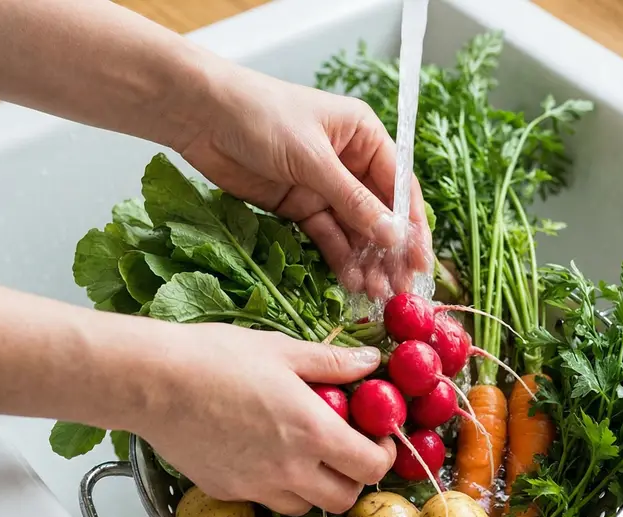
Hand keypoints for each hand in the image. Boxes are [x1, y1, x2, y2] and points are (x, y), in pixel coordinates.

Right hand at [129, 323, 394, 514]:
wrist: (152, 382)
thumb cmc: (213, 358)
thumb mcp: (282, 349)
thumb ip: (332, 362)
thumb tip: (369, 361)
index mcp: (313, 432)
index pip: (371, 467)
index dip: (383, 455)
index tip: (377, 439)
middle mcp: (290, 468)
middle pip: (344, 498)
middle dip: (353, 478)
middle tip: (346, 450)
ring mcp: (256, 486)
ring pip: (305, 506)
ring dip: (315, 487)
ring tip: (303, 453)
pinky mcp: (227, 491)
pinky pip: (264, 500)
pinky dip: (274, 486)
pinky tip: (261, 453)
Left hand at [178, 63, 432, 299]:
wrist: (201, 116)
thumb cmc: (261, 116)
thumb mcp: (312, 159)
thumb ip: (352, 200)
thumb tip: (392, 236)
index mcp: (364, 135)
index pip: (399, 185)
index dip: (412, 225)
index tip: (421, 260)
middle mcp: (349, 162)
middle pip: (380, 213)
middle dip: (391, 251)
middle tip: (401, 289)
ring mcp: (323, 186)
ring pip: (354, 230)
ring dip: (366, 261)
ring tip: (376, 293)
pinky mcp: (298, 206)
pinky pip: (326, 236)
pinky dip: (339, 258)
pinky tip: (350, 281)